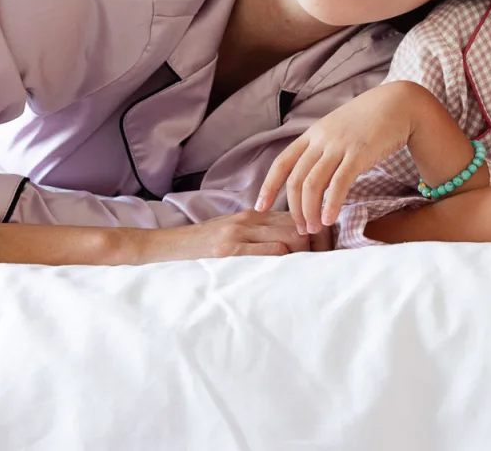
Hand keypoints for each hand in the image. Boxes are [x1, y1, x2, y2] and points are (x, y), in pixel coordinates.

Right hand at [126, 210, 332, 263]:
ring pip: (291, 236)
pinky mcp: (228, 251)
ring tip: (313, 271)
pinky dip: (286, 262)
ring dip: (307, 255)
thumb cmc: (199, 247)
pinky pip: (269, 252)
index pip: (298, 217)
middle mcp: (250, 220)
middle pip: (301, 225)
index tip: (328, 251)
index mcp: (253, 216)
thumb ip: (260, 236)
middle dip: (320, 245)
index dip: (319, 234)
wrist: (162, 247)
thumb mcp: (232, 234)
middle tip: (327, 265)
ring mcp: (239, 234)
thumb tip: (294, 247)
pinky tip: (292, 274)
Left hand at [256, 81, 432, 232]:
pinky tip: (329, 218)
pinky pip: (338, 183)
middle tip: (301, 229)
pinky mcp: (359, 153)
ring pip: (313, 183)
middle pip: (296, 179)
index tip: (259, 207)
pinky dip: (331, 203)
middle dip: (295, 209)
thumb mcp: (339, 129)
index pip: (282, 162)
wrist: (399, 103)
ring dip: (310, 211)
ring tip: (315, 228)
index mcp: (313, 134)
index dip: (268, 187)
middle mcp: (321, 139)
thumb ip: (324, 148)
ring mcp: (339, 145)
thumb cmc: (371, 120)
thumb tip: (315, 175)